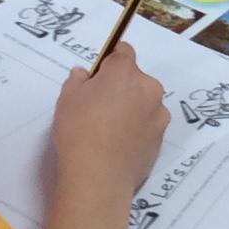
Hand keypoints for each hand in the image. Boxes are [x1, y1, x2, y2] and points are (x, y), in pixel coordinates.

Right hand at [50, 46, 168, 202]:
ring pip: (145, 103)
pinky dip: (138, 130)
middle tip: (100, 108)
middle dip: (122, 88)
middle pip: (136, 80)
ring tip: (110, 131)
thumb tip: (85, 74)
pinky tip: (120, 145)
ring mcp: (159, 115)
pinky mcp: (161, 139)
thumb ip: (77, 80)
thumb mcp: (67, 99)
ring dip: (133, 109)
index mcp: (126, 72)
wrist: (99, 175)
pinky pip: (149, 126)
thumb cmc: (79, 130)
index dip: (111, 61)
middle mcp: (149, 88)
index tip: (99, 76)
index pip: (124, 52)